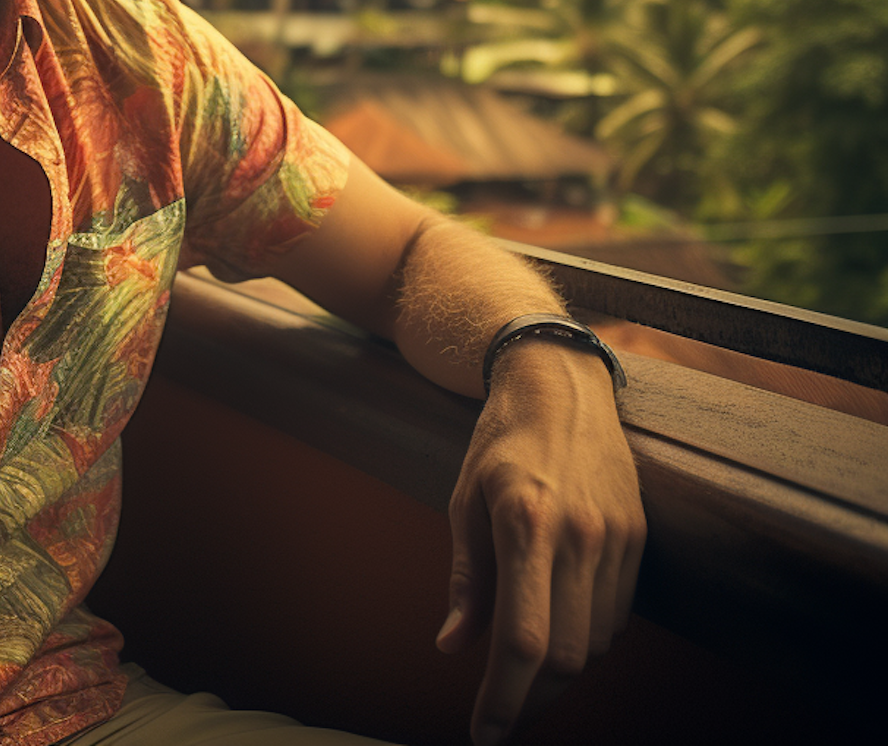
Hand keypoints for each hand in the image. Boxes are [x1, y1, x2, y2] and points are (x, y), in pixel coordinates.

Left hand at [434, 339, 645, 745]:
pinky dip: (586, 635)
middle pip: (566, 655)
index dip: (505, 698)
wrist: (560, 385)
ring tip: (524, 670)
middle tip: (502, 713)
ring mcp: (616, 537)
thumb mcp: (464, 500)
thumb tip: (455, 647)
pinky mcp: (639, 536)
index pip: (523, 639)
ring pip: (595, 642)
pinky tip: (558, 624)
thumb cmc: (500, 440)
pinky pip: (616, 615)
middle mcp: (579, 535)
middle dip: (533, 698)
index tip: (484, 731)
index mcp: (526, 523)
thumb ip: (467, 579)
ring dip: (559, 669)